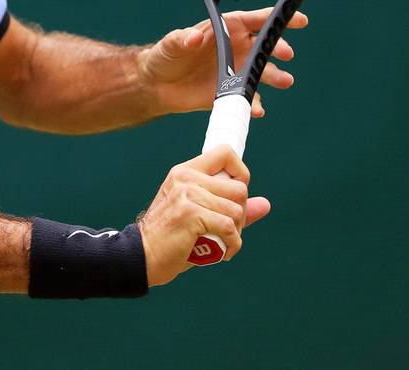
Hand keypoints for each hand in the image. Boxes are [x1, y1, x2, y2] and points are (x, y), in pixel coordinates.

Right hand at [136, 146, 268, 286]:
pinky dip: (233, 244)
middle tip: (228, 230)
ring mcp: (187, 194)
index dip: (240, 173)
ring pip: (236, 210)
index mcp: (185, 171)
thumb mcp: (199, 215)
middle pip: (239, 188)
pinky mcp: (191, 214)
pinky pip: (230, 228)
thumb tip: (266, 204)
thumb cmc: (172, 237)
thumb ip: (230, 207)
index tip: (234, 196)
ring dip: (237, 232)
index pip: (225, 152)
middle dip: (241, 214)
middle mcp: (186, 178)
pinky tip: (224, 251)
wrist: (142, 256)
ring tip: (223, 242)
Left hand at [137, 9, 307, 119]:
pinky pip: (249, 98)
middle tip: (286, 54)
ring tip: (284, 81)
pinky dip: (255, 103)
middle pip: (264, 45)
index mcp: (225, 29)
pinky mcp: (231, 93)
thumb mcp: (171, 43)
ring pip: (262, 71)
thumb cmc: (165, 55)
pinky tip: (257, 109)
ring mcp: (236, 71)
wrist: (157, 85)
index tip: (297, 20)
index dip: (275, 18)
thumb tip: (193, 37)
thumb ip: (182, 39)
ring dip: (275, 76)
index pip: (254, 20)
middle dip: (277, 48)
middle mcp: (236, 49)